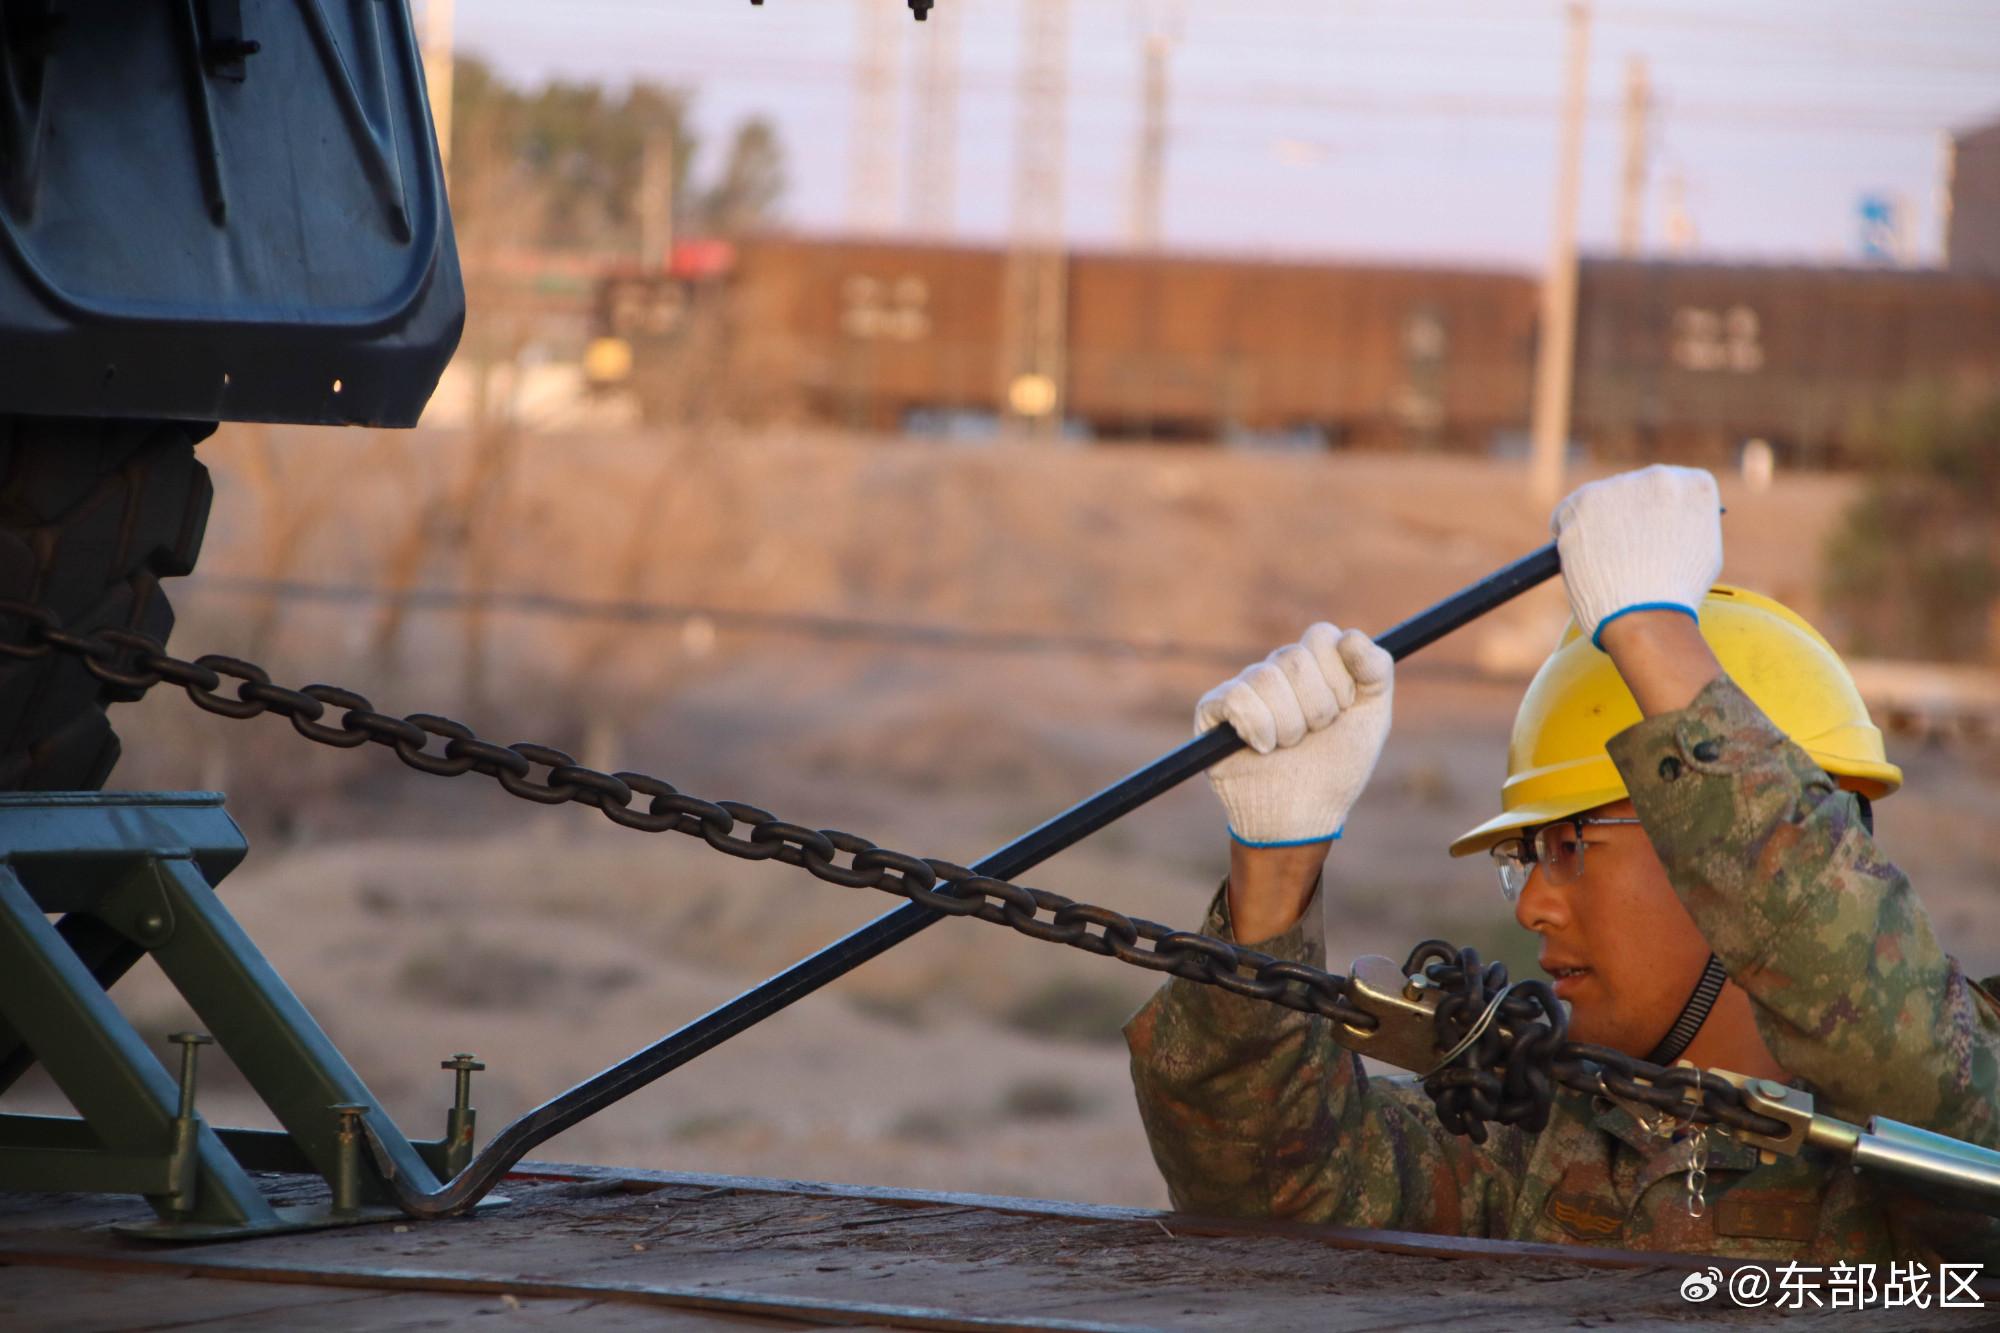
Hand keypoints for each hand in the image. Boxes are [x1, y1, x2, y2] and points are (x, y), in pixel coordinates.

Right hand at [1195, 624, 1393, 846]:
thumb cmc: (1337, 767)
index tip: (1343, 709)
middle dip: (1315, 708)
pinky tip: (1262, 748)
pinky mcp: (1213, 709)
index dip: (1337, 678)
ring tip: (1288, 747)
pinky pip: (1237, 697)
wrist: (1303, 815)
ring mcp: (1244, 687)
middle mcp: (1276, 669)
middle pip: (1295, 658)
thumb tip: (1350, 636)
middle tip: (1315, 735)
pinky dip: (1258, 729)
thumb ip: (1376, 670)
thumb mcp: (1372, 717)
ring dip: (1288, 726)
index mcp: (1313, 664)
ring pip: (1266, 679)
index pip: (1321, 636)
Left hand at [1551, 464, 1721, 647]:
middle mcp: (1657, 476)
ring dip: (1598, 525)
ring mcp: (1617, 487)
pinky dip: (1567, 532)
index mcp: (1694, 484)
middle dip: (1627, 518)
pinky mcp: (1581, 502)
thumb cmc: (1677, 595)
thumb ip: (1686, 522)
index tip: (1651, 534)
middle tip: (1622, 551)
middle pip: (1635, 492)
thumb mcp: (1701, 550)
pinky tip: (1578, 555)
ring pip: (1601, 502)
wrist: (1645, 614)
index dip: (1658, 515)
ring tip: (1603, 561)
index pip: (1673, 488)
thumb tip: (1669, 517)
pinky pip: (1567, 513)